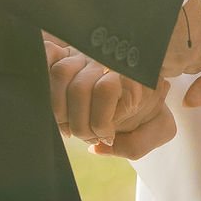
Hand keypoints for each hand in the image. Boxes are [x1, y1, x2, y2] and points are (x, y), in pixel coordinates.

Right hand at [42, 36, 177, 158]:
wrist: (143, 95)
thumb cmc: (148, 113)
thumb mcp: (157, 130)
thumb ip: (137, 144)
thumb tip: (96, 147)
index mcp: (133, 73)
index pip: (105, 90)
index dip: (101, 122)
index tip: (106, 137)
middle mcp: (106, 60)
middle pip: (79, 87)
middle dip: (79, 123)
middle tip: (86, 137)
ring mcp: (84, 55)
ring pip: (60, 73)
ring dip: (59, 110)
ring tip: (68, 127)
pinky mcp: (65, 53)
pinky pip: (48, 53)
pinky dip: (42, 70)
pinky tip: (47, 98)